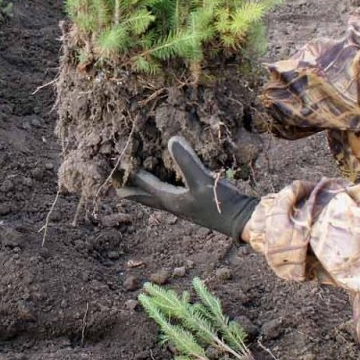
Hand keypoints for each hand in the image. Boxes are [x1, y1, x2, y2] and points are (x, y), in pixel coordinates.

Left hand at [118, 136, 258, 239]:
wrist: (242, 220)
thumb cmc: (220, 202)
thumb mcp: (202, 179)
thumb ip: (187, 160)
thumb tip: (171, 139)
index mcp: (171, 201)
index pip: (146, 186)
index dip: (133, 176)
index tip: (119, 168)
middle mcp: (175, 206)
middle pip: (148, 198)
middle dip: (133, 193)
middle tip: (118, 190)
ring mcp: (185, 207)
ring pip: (159, 198)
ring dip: (147, 192)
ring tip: (136, 188)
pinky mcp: (194, 205)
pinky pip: (171, 196)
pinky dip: (162, 190)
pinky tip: (168, 186)